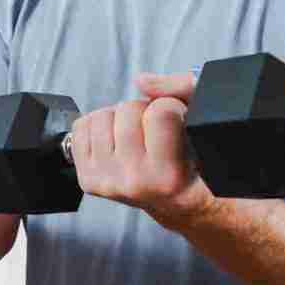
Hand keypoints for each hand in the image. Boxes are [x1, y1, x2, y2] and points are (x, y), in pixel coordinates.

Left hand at [65, 72, 213, 227]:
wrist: (175, 203)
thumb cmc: (192, 162)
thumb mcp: (202, 123)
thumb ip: (182, 89)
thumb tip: (141, 80)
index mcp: (167, 174)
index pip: (161, 112)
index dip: (171, 105)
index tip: (176, 119)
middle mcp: (134, 182)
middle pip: (128, 109)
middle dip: (144, 110)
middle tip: (154, 128)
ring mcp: (108, 182)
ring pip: (102, 116)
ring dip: (119, 117)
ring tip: (136, 133)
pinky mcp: (88, 180)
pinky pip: (81, 128)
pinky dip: (98, 125)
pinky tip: (116, 139)